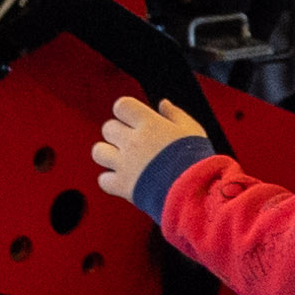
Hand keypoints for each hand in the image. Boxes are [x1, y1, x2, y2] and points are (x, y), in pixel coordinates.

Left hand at [90, 96, 207, 205]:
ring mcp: (125, 164)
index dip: (125, 111)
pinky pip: (103, 180)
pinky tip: (123, 179)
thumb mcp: (192, 130)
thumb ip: (175, 114)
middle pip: (108, 128)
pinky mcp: (122, 185)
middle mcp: (132, 141)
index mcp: (149, 124)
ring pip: (98, 151)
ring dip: (107, 153)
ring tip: (121, 158)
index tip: (133, 118)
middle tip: (131, 141)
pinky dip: (110, 180)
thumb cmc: (195, 160)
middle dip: (118, 132)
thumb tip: (163, 104)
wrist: (192, 191)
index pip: (122, 106)